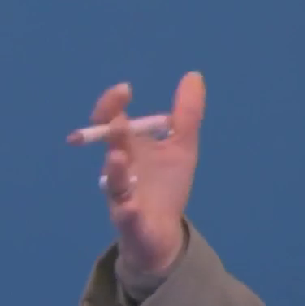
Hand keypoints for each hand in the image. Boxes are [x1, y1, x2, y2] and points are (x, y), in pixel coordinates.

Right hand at [71, 73, 205, 273]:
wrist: (162, 231)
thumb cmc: (165, 185)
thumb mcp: (181, 146)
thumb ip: (186, 113)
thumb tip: (193, 74)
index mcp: (129, 147)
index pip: (112, 121)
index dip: (113, 105)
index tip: (125, 89)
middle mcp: (119, 169)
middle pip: (111, 147)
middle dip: (113, 134)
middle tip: (117, 118)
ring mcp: (122, 196)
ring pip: (113, 182)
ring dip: (114, 170)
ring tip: (117, 158)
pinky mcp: (130, 221)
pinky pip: (125, 216)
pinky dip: (127, 211)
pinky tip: (129, 208)